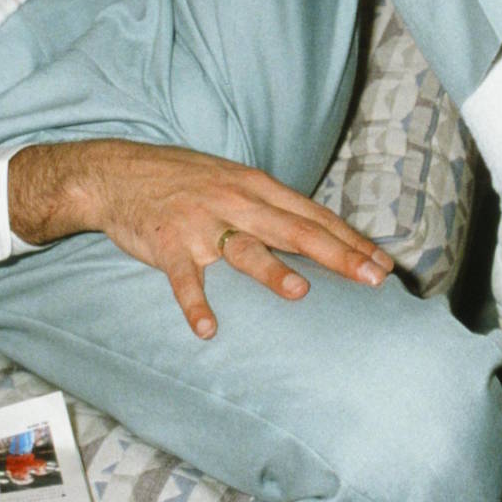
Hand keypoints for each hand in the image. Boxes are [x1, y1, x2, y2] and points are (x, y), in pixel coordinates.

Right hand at [14, 140, 397, 338]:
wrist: (117, 172)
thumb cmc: (183, 180)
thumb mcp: (233, 181)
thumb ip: (271, 206)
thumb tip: (316, 233)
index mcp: (257, 186)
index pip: (314, 215)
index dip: (351, 240)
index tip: (384, 263)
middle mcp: (236, 201)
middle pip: (295, 230)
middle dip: (338, 255)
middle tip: (372, 278)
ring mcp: (202, 223)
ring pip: (244, 248)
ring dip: (271, 271)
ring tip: (300, 292)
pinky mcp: (168, 244)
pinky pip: (184, 278)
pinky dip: (195, 304)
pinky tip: (208, 329)